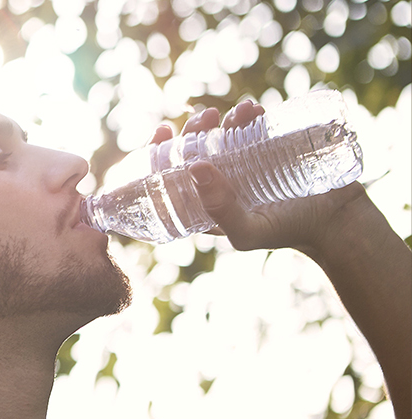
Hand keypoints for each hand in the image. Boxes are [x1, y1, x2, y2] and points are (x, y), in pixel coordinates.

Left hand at [149, 100, 372, 254]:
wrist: (337, 222)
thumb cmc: (286, 232)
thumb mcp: (247, 231)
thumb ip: (220, 209)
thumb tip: (194, 167)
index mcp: (204, 202)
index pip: (170, 175)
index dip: (159, 152)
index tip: (163, 131)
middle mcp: (221, 182)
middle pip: (196, 149)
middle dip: (194, 129)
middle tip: (205, 117)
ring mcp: (246, 165)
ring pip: (224, 134)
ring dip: (225, 118)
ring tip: (239, 111)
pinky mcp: (272, 151)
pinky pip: (254, 128)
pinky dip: (250, 115)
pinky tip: (253, 109)